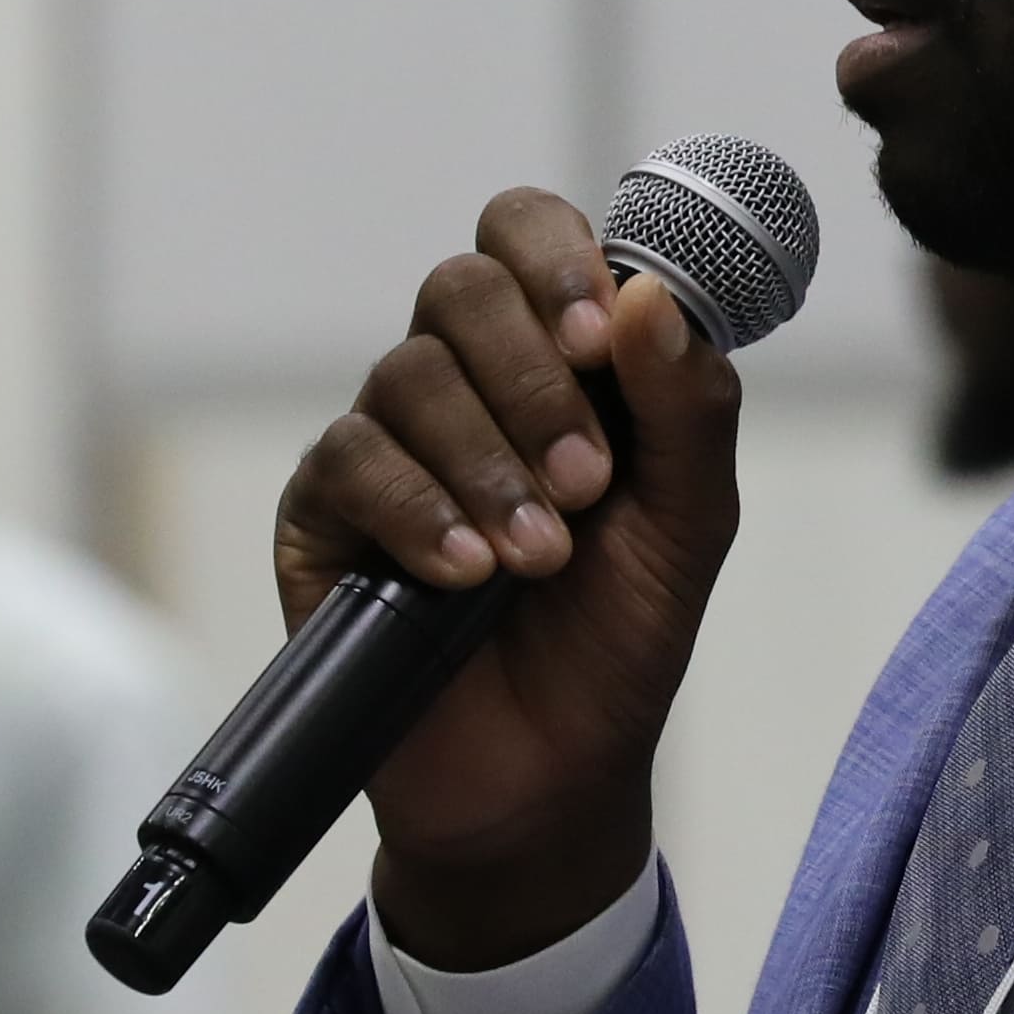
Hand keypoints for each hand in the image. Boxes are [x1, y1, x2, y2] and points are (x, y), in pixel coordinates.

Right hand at [274, 191, 745, 966]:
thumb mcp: (689, 526)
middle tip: (585, 481)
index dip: (558, 261)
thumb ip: (687, 409)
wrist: (545, 778)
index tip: (600, 337)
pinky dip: (418, 511)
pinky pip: (350, 460)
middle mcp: (465, 381)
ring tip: (538, 560)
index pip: (530, 235)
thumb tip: (651, 295)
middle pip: (461, 286)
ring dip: (487, 462)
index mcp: (556, 357)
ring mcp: (388, 441)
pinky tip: (464, 575)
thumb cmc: (617, 639)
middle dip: (532, 379)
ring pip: (408, 373)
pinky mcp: (325, 513)